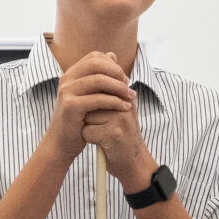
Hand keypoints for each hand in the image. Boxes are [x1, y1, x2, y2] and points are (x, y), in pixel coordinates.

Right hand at [42, 53, 137, 169]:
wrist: (61, 144)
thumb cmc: (78, 122)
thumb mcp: (90, 96)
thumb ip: (100, 78)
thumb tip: (113, 55)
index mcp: (71, 75)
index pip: (94, 57)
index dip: (112, 64)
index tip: (124, 79)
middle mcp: (66, 80)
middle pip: (96, 64)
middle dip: (117, 73)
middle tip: (129, 85)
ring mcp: (66, 92)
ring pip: (99, 80)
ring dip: (119, 87)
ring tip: (131, 96)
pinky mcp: (70, 106)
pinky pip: (98, 99)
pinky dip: (115, 101)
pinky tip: (125, 107)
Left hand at [79, 61, 155, 190]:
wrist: (132, 163)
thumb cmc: (121, 135)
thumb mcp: (120, 106)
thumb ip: (112, 84)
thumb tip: (109, 55)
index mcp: (126, 96)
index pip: (98, 89)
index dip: (93, 103)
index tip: (98, 113)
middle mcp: (125, 105)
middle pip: (90, 101)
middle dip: (89, 114)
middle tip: (101, 126)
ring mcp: (120, 119)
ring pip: (86, 116)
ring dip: (88, 127)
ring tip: (102, 135)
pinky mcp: (113, 134)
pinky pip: (87, 131)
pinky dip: (89, 139)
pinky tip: (101, 144)